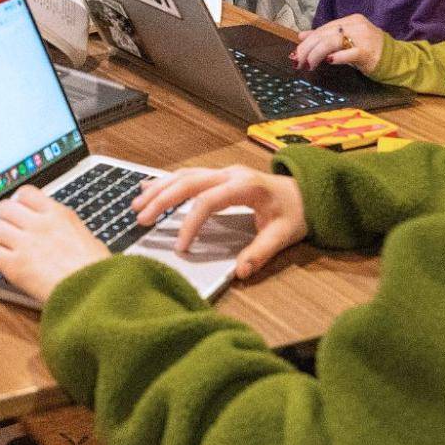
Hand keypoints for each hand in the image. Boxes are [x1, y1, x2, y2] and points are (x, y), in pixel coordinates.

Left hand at [0, 187, 110, 304]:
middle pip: (4, 208)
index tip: (12, 211)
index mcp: (59, 215)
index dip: (15, 202)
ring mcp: (27, 243)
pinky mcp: (16, 265)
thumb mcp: (89, 240)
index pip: (27, 194)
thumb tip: (64, 235)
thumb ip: (69, 231)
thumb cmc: (100, 274)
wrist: (98, 294)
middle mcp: (40, 224)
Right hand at [133, 165, 307, 281]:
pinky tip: (146, 187)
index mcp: (246, 186)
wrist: (307, 192)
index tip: (180, 248)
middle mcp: (230, 174)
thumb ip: (261, 252)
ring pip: (183, 175)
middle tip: (142, 219)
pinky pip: (187, 175)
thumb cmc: (295, 213)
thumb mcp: (283, 235)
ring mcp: (223, 172)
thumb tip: (241, 272)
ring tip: (137, 206)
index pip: (208, 201)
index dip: (190, 223)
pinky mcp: (219, 176)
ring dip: (159, 189)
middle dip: (162, 199)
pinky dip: (166, 182)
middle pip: (188, 182)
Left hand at [293, 13, 385, 74]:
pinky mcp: (368, 51)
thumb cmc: (369, 49)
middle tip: (297, 61)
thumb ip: (325, 37)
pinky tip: (329, 61)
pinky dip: (337, 57)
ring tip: (308, 65)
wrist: (395, 59)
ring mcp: (363, 37)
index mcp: (350, 20)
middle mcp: (356, 26)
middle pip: (324, 35)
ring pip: (332, 42)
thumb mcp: (346, 40)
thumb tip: (301, 36)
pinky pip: (349, 53)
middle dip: (307, 49)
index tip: (295, 54)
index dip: (307, 42)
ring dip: (316, 54)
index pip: (323, 29)